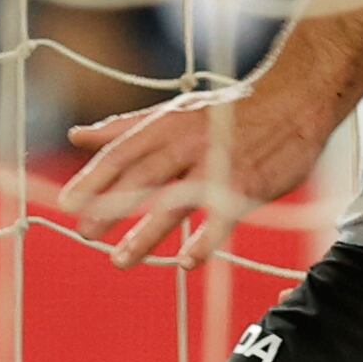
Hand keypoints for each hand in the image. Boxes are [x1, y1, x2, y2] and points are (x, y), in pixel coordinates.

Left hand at [62, 78, 338, 267]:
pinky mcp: (248, 184)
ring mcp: (218, 164)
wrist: (296, 98)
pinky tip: (187, 262)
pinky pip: (223, 217)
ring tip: (121, 260)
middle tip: (84, 235)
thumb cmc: (230, 109)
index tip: (66, 202)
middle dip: (110, 207)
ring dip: (147, 232)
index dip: (93, 178)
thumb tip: (76, 135)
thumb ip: (124, 128)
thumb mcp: (172, 113)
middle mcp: (188, 143)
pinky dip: (206, 240)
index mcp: (165, 125)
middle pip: (142, 178)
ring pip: (176, 200)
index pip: (122, 152)